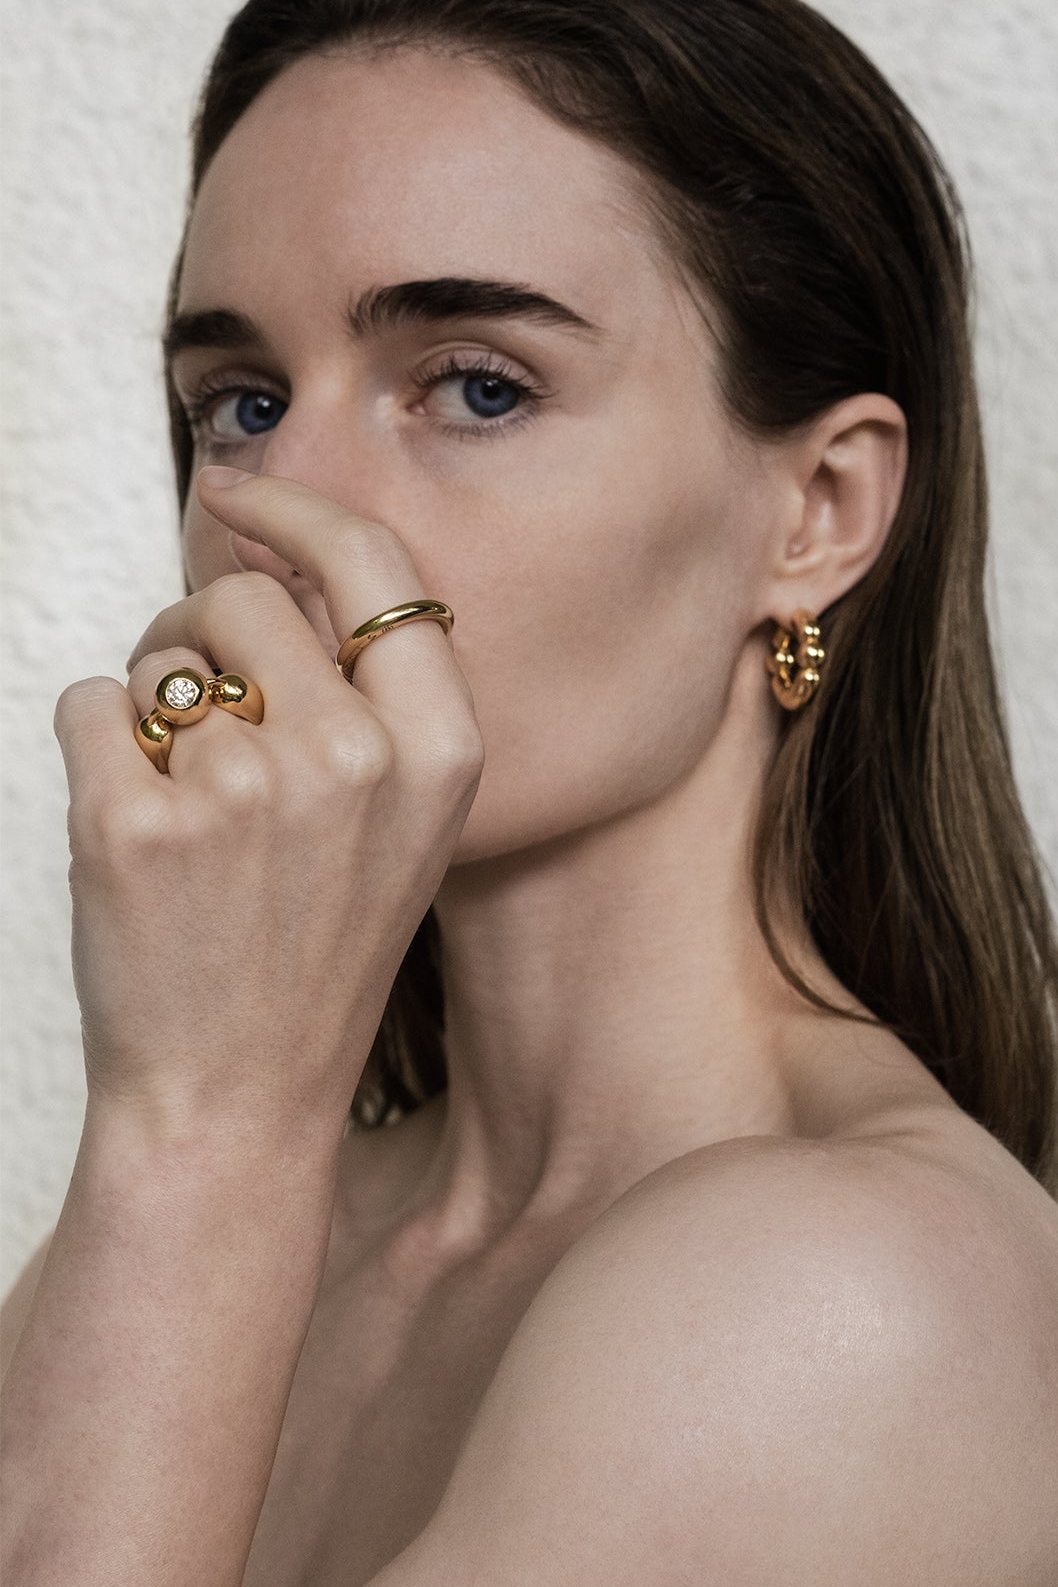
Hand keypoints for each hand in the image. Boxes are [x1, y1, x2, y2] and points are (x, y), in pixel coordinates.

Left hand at [52, 469, 483, 1141]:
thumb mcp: (404, 823)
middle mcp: (353, 758)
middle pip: (245, 597)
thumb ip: (373, 698)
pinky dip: (95, 748)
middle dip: (204, 632)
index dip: (302, 514)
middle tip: (201, 717)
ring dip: (154, 702)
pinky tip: (136, 830)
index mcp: (437, 752)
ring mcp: (243, 789)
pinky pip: (90, 704)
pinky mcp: (134, 821)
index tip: (242, 491)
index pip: (377, 566)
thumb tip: (280, 561)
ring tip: (184, 803)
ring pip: (162, 650)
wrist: (233, 1095)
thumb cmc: (313, 950)